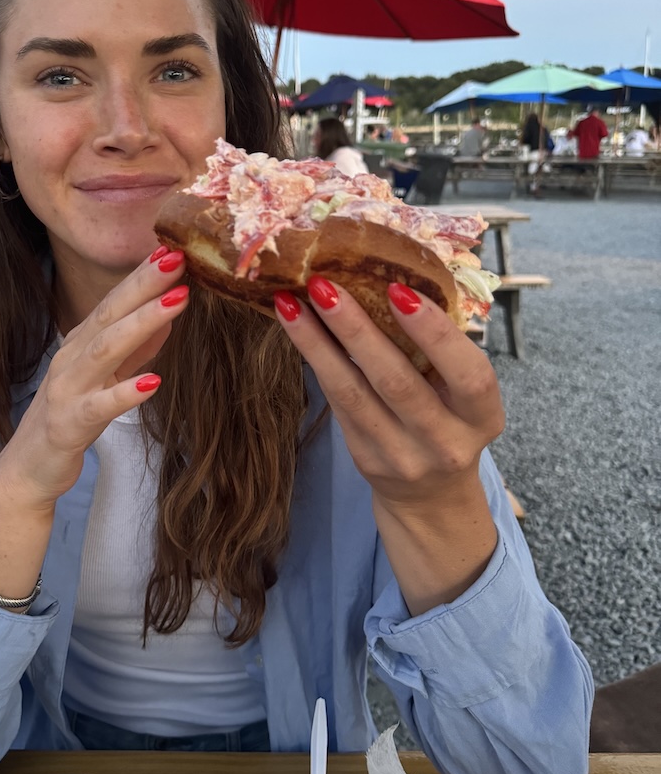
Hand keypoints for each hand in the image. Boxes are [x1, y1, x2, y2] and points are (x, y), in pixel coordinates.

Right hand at [0, 246, 189, 513]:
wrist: (27, 468)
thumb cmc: (69, 416)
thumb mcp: (106, 376)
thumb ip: (136, 348)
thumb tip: (169, 313)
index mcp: (81, 344)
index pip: (115, 301)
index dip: (143, 275)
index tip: (173, 247)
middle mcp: (72, 358)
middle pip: (110, 314)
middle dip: (144, 284)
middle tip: (177, 257)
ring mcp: (67, 390)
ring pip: (106, 350)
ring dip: (142, 323)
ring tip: (176, 302)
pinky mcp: (69, 424)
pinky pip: (100, 407)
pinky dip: (126, 393)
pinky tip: (153, 384)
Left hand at [274, 279, 504, 611]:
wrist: (431, 496)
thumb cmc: (449, 420)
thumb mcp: (464, 395)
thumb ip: (442, 352)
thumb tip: (391, 277)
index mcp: (482, 417)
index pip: (468, 374)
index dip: (435, 334)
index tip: (398, 289)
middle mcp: (445, 442)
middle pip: (396, 382)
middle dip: (356, 329)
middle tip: (323, 285)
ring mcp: (402, 456)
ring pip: (353, 394)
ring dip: (317, 344)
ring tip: (291, 302)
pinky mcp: (365, 460)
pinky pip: (337, 404)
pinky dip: (315, 362)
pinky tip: (297, 328)